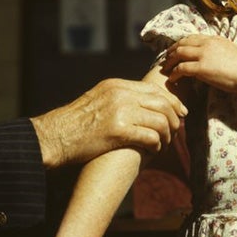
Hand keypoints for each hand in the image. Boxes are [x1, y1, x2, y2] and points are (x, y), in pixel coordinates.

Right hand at [31, 78, 186, 167]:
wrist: (54, 136)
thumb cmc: (75, 123)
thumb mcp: (97, 100)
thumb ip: (118, 98)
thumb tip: (141, 106)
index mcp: (115, 85)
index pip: (154, 89)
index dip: (172, 102)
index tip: (181, 113)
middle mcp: (119, 94)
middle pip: (162, 103)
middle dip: (174, 119)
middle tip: (175, 132)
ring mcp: (119, 112)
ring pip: (160, 121)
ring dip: (167, 135)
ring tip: (164, 144)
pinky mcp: (117, 131)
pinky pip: (150, 137)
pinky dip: (157, 145)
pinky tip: (153, 151)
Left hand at [162, 34, 236, 92]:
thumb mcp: (229, 51)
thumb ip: (217, 51)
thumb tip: (211, 57)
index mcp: (214, 39)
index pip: (191, 37)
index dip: (180, 43)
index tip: (175, 50)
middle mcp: (207, 44)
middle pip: (182, 43)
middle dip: (172, 51)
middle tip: (166, 59)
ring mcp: (203, 55)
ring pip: (179, 54)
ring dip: (170, 62)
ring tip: (166, 69)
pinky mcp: (202, 68)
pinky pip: (182, 69)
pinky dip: (174, 73)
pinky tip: (172, 79)